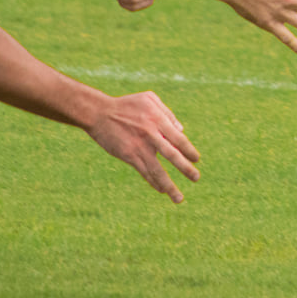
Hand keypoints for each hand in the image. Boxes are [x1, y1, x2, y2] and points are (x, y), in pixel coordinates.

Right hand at [85, 91, 199, 201]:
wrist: (100, 113)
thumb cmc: (126, 105)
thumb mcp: (149, 99)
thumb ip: (167, 113)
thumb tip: (181, 130)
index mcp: (158, 119)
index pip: (179, 138)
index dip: (189, 150)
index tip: (196, 160)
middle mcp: (151, 134)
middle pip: (172, 155)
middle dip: (186, 168)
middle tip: (196, 178)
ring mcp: (139, 147)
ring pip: (157, 170)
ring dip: (169, 185)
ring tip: (179, 198)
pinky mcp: (128, 155)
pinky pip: (144, 172)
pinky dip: (153, 182)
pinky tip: (161, 190)